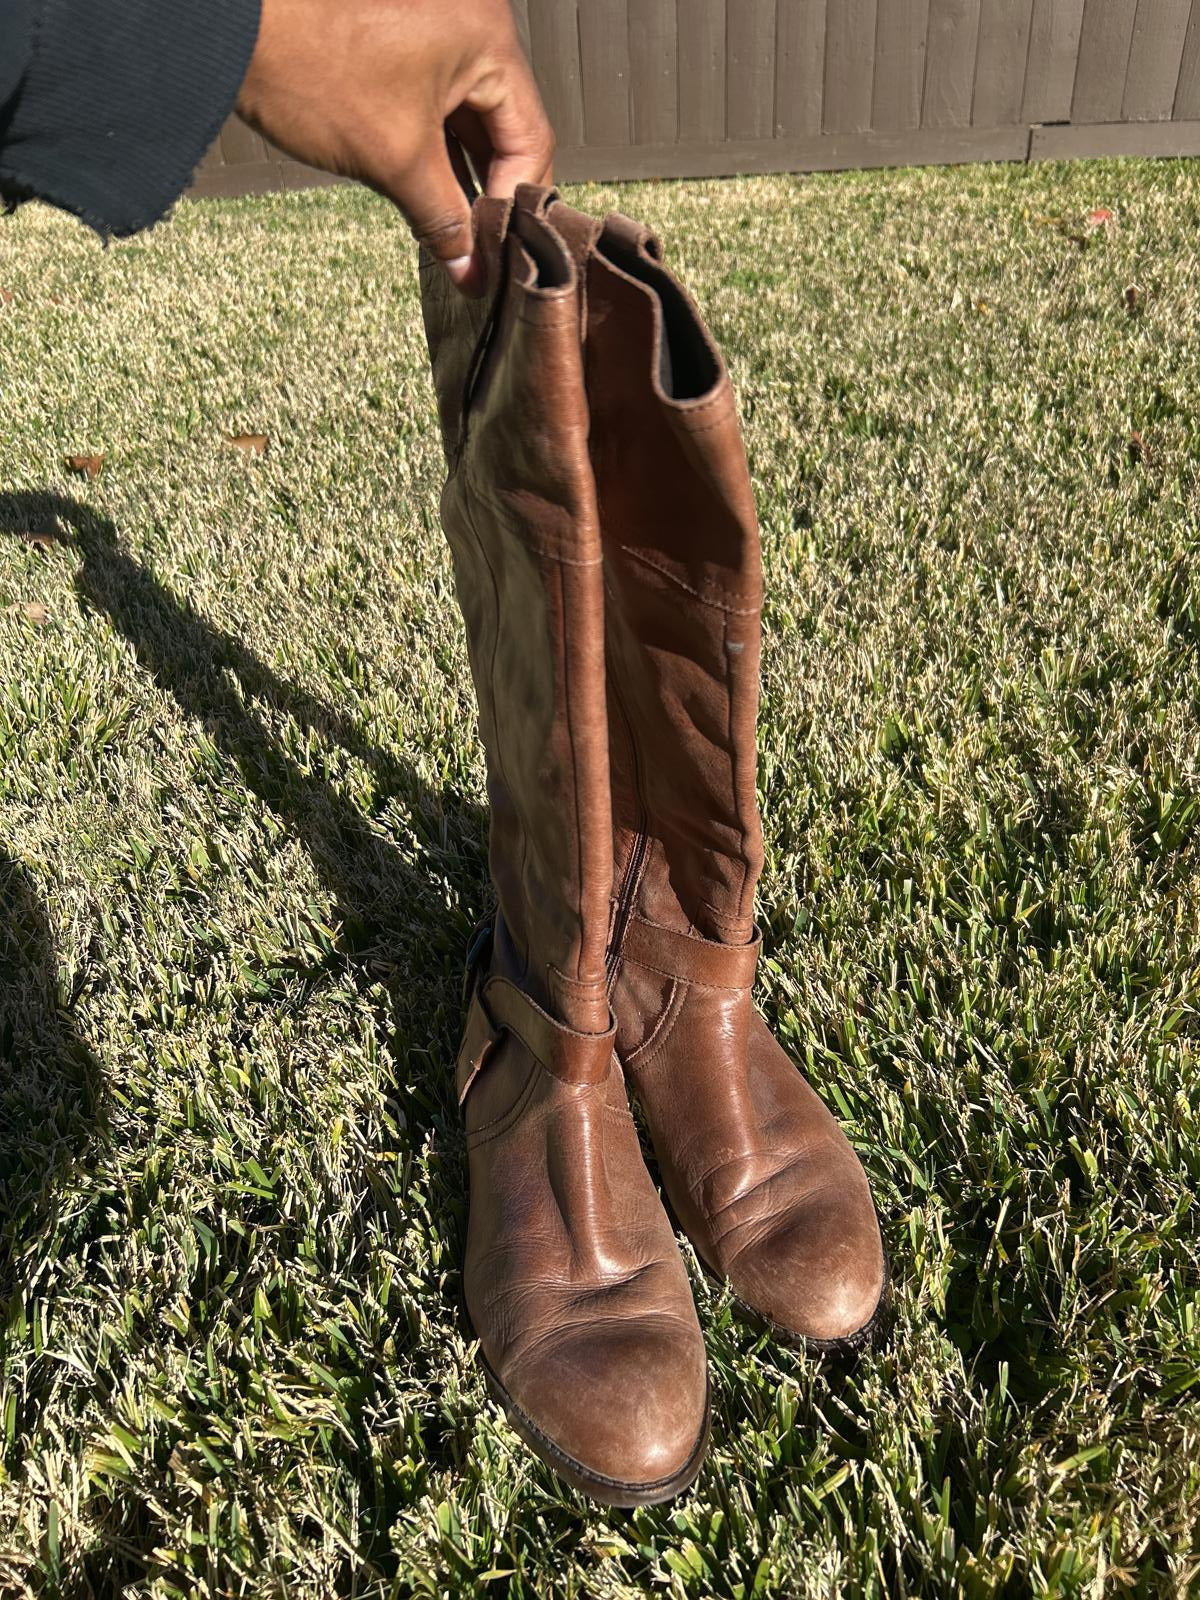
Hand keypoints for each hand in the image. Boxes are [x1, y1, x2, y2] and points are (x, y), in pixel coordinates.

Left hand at [236, 0, 553, 292]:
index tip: (495, 255)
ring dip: (463, 177)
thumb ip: (444, 220)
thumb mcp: (393, 161)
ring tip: (453, 233)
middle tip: (479, 252)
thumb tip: (472, 272)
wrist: (228, 26)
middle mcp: (472, 20)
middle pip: (505, 126)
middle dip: (490, 193)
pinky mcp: (405, 34)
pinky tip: (431, 195)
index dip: (514, 205)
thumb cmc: (309, 70)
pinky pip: (440, 101)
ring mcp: (437, 24)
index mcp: (487, 38)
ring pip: (471, 118)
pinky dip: (437, 148)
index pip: (530, 138)